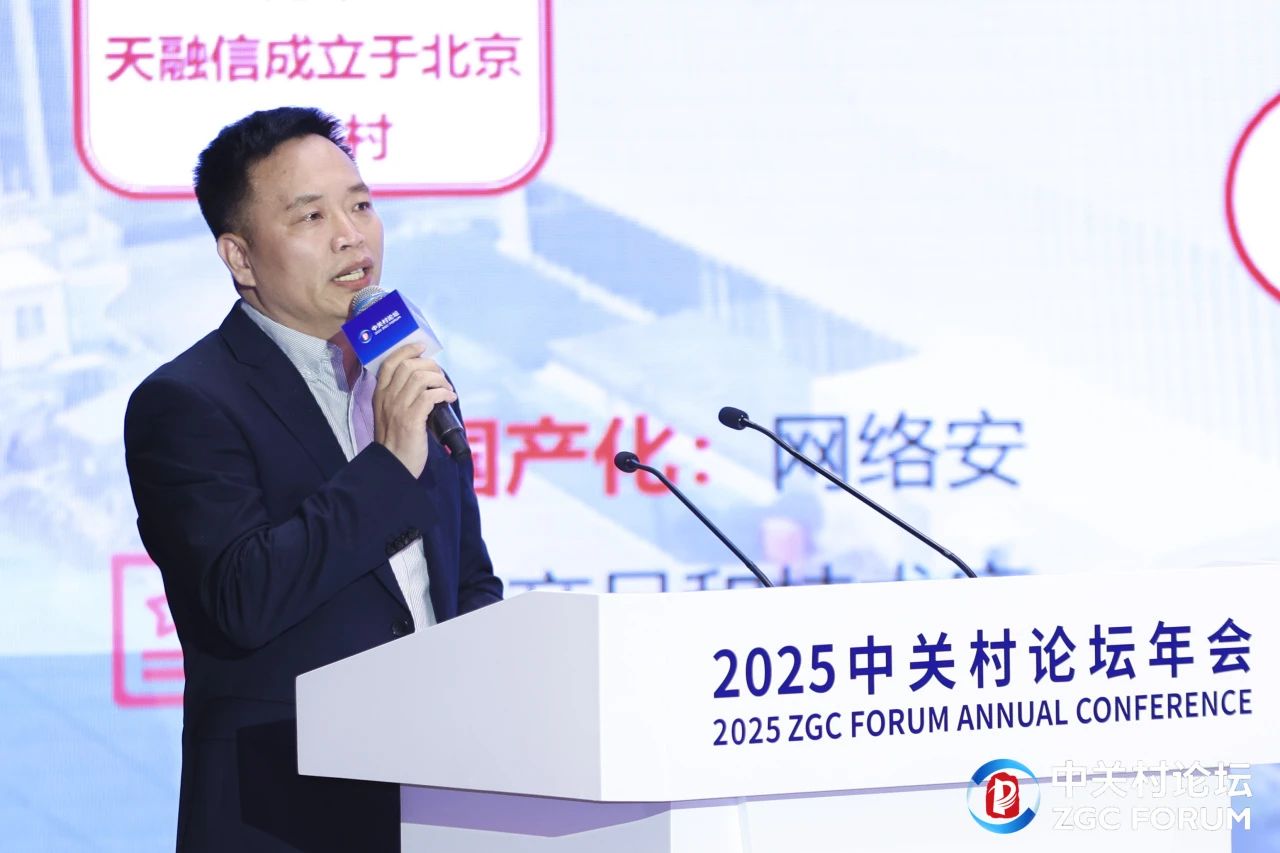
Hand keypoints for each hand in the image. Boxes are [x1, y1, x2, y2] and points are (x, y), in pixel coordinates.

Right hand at [372, 344, 456, 477]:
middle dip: (430, 366)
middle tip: (441, 377)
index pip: (388, 363)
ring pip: (420, 378)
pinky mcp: (411, 420)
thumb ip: (399, 398)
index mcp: (379, 395)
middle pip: (408, 366)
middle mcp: (386, 398)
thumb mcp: (390, 414)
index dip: (406, 350)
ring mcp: (398, 408)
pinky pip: (430, 396)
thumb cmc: (396, 442)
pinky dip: (443, 393)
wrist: (393, 466)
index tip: (421, 347)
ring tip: (447, 390)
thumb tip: (423, 382)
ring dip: (440, 380)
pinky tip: (449, 399)